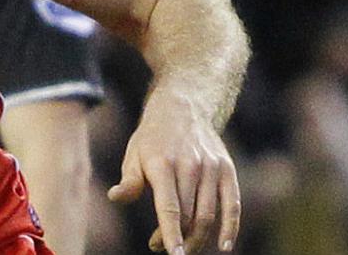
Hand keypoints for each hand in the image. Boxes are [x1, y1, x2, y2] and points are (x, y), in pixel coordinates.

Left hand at [108, 91, 239, 252]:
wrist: (183, 108)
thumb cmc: (153, 138)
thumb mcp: (133, 154)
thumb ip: (129, 180)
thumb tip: (115, 197)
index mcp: (163, 164)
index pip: (169, 207)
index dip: (170, 234)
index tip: (171, 253)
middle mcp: (190, 166)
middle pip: (189, 216)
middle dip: (177, 239)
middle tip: (164, 247)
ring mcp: (211, 168)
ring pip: (209, 215)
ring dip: (197, 238)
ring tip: (183, 246)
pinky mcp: (227, 170)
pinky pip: (232, 205)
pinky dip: (230, 228)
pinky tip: (224, 247)